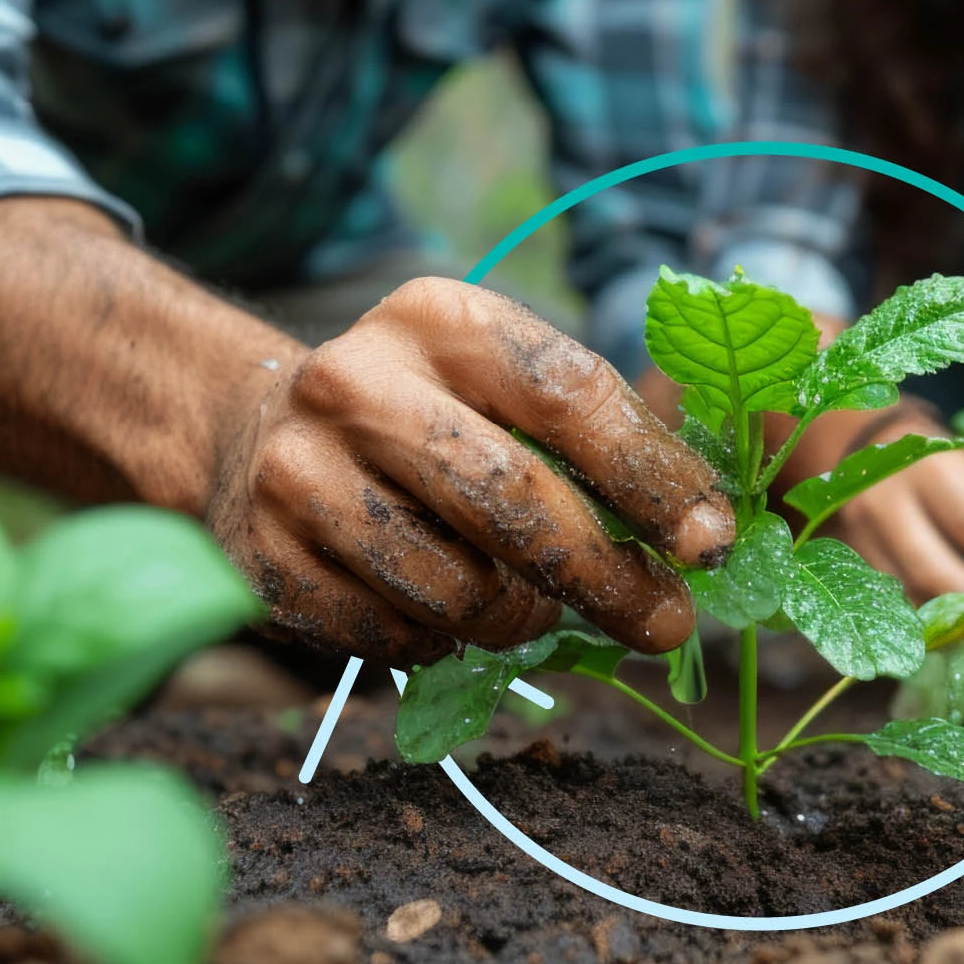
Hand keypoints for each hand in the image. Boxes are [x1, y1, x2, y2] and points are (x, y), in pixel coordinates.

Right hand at [206, 279, 734, 665]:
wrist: (253, 435)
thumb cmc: (427, 416)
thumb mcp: (499, 383)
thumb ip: (593, 434)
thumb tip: (704, 534)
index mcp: (439, 319)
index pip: (567, 393)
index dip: (649, 475)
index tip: (710, 540)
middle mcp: (356, 383)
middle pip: (511, 501)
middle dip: (605, 577)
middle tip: (666, 621)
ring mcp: (298, 473)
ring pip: (457, 590)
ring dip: (519, 620)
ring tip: (527, 606)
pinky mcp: (264, 560)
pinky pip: (395, 640)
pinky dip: (441, 643)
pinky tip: (436, 606)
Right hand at [780, 404, 963, 603]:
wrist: (871, 450)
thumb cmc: (940, 469)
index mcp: (927, 469)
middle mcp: (884, 501)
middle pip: (931, 570)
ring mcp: (858, 533)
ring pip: (908, 594)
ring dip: (952, 616)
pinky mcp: (846, 559)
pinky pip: (889, 601)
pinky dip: (924, 614)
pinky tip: (950, 618)